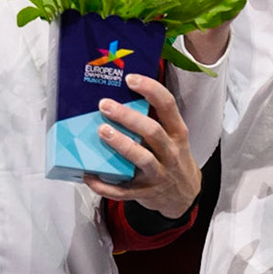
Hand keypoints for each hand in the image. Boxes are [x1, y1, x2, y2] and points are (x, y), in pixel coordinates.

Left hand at [85, 74, 200, 220]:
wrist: (183, 194)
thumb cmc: (172, 158)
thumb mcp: (173, 137)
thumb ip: (154, 120)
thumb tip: (120, 96)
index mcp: (177, 133)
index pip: (168, 106)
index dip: (150, 90)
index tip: (130, 79)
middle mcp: (170, 152)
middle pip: (152, 131)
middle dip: (128, 117)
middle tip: (104, 105)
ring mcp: (158, 174)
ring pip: (142, 158)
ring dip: (121, 144)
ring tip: (102, 131)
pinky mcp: (144, 193)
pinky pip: (123, 190)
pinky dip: (104, 185)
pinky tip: (89, 175)